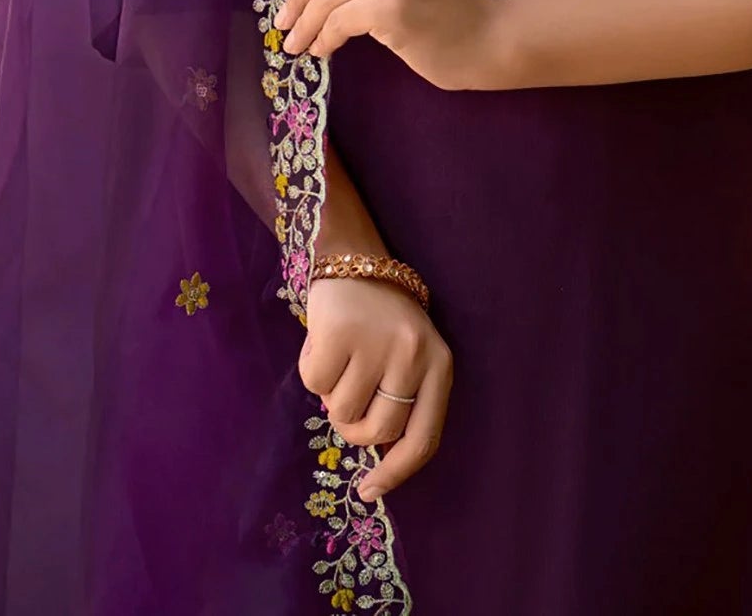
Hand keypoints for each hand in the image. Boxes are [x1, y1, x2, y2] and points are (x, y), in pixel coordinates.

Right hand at [300, 273, 453, 500]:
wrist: (355, 260)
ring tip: (341, 358)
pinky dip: (311, 369)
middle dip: (353, 426)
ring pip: (341, 411)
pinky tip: (324, 342)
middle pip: (376, 433)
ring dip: (332, 393)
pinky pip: (315, 383)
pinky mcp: (341, 332)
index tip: (369, 492)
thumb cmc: (382, 321)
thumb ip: (403, 404)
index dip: (396, 474)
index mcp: (440, 366)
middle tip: (348, 392)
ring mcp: (378, 343)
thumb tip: (379, 462)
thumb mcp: (409, 360)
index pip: (423, 439)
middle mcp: (415, 355)